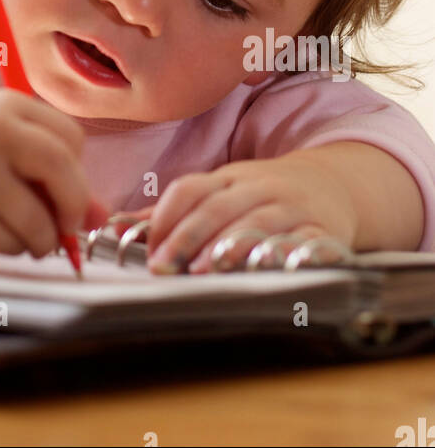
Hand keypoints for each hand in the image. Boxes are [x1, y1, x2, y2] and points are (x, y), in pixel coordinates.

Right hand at [0, 89, 102, 257]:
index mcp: (9, 105)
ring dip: (43, 237)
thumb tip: (101, 216)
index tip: (63, 186)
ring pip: (37, 218)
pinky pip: (10, 241)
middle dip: (71, 205)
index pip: (71, 137)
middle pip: (60, 168)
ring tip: (29, 233)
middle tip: (66, 223)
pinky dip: (15, 246)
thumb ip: (59, 176)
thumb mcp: (11, 149)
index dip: (76, 169)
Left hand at [133, 156, 357, 273]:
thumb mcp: (221, 192)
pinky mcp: (322, 230)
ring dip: (230, 245)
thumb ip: (173, 213)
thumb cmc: (262, 195)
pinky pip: (307, 240)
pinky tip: (272, 267)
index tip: (147, 249)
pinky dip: (290, 253)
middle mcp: (258, 188)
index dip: (165, 217)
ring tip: (206, 269)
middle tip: (164, 267)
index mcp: (228, 178)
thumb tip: (115, 226)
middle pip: (218, 207)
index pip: (190, 189)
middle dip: (188, 237)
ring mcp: (291, 207)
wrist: (332, 184)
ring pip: (258, 222)